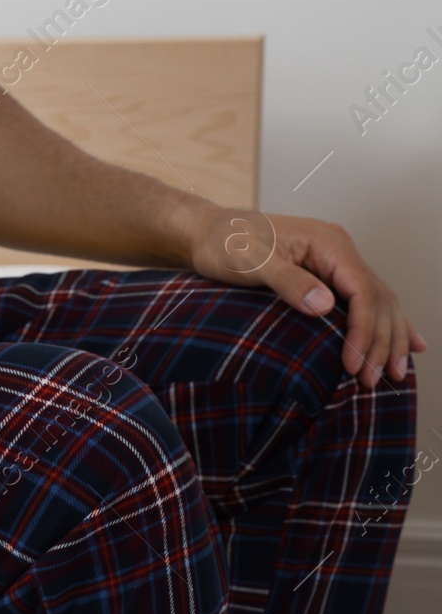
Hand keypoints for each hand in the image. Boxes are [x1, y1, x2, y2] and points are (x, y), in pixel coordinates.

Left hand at [189, 209, 426, 387]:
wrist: (207, 232)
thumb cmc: (225, 244)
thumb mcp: (250, 262)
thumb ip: (288, 282)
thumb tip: (325, 307)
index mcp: (328, 243)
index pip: (362, 290)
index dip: (363, 330)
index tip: (354, 363)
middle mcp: (340, 250)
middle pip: (377, 299)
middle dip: (380, 341)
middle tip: (374, 381)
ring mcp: (336, 261)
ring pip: (378, 302)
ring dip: (389, 338)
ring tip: (395, 374)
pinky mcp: (327, 273)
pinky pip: (364, 300)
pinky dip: (384, 323)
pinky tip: (406, 344)